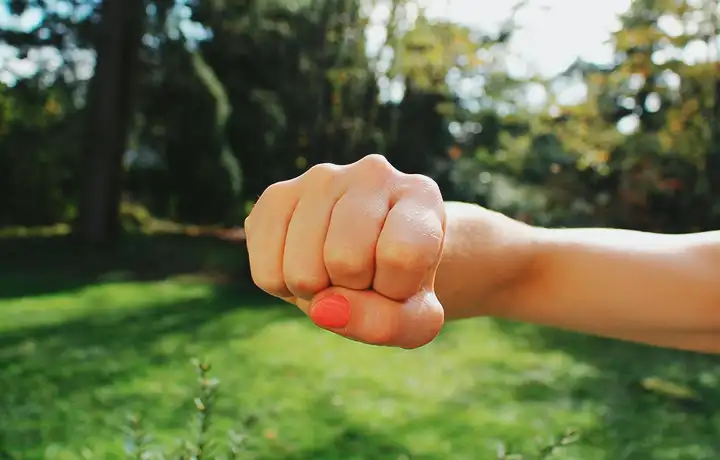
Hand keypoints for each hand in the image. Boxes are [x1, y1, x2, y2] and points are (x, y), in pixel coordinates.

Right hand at [244, 154, 445, 348]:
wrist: (368, 255)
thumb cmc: (399, 283)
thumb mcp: (415, 317)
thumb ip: (389, 323)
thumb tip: (324, 307)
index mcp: (420, 194)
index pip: (402, 255)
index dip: (396, 290)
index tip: (400, 280)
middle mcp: (371, 173)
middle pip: (346, 260)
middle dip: (353, 289)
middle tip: (363, 276)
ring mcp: (320, 179)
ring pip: (303, 270)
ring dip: (317, 292)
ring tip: (334, 271)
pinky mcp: (276, 195)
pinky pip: (266, 272)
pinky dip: (284, 289)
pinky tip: (305, 265)